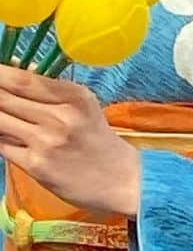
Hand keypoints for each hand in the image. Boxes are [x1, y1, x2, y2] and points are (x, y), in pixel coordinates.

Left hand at [0, 66, 139, 216]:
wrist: (122, 181)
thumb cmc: (98, 141)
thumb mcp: (83, 107)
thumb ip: (49, 90)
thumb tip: (12, 69)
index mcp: (73, 96)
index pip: (20, 79)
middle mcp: (60, 117)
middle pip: (4, 97)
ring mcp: (47, 142)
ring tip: (4, 119)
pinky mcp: (37, 165)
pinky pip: (2, 146)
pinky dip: (0, 139)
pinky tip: (8, 137)